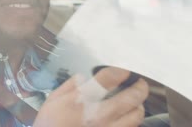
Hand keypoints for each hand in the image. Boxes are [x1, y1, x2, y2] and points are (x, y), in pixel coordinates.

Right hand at [33, 67, 148, 126]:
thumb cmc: (50, 124)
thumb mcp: (52, 100)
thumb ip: (69, 86)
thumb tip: (83, 77)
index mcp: (82, 99)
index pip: (108, 79)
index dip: (120, 71)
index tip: (124, 70)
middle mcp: (99, 113)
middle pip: (130, 97)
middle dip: (139, 87)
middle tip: (140, 83)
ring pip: (136, 116)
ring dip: (139, 106)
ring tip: (136, 102)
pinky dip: (132, 121)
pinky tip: (128, 118)